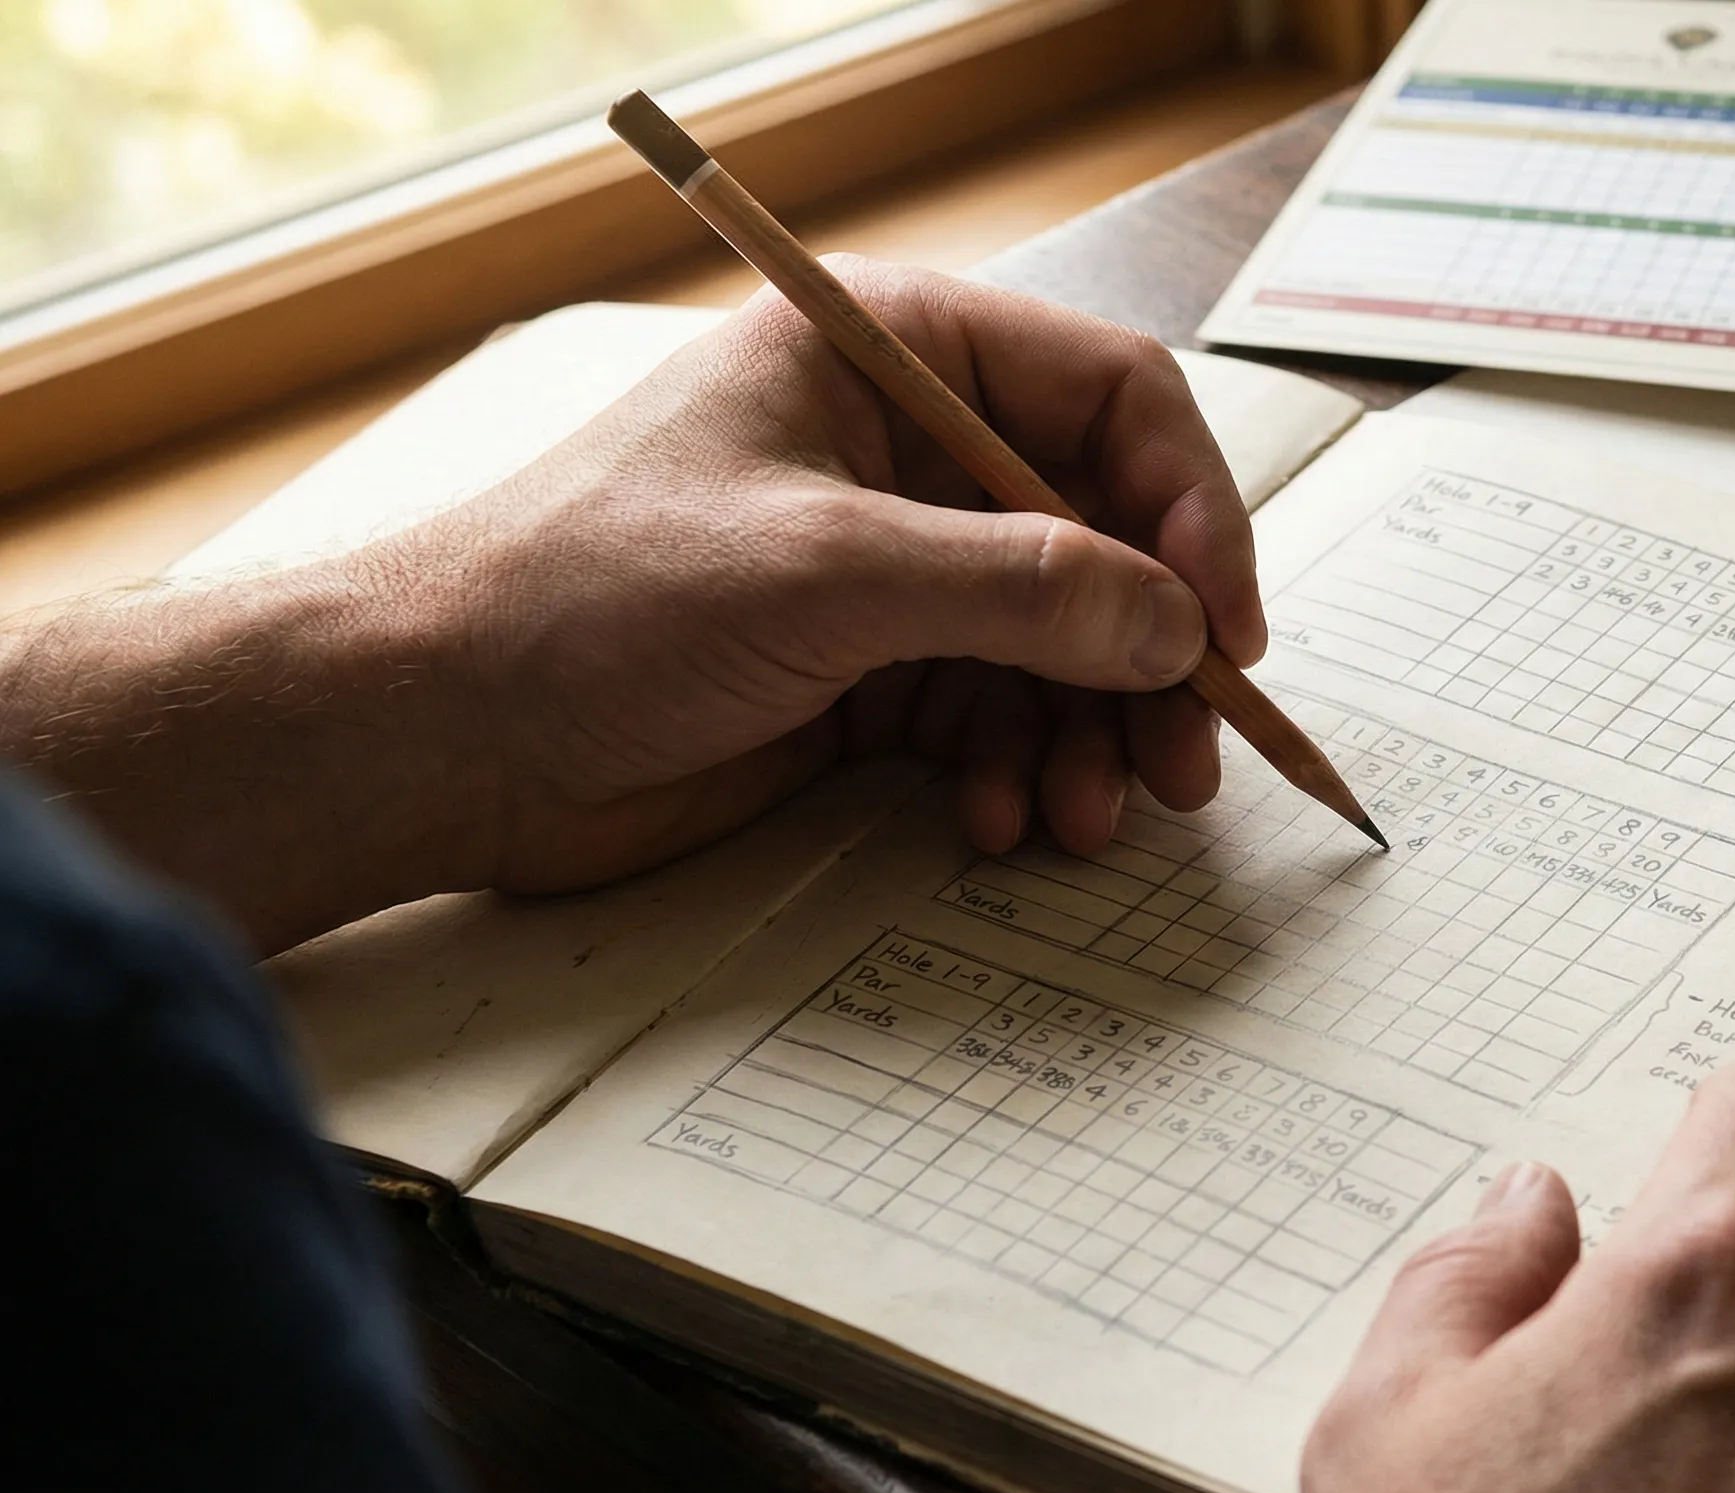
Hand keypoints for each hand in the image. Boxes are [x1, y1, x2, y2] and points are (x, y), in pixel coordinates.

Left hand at [0, 260, 1259, 950]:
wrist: (440, 736)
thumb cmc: (592, 598)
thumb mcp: (829, 575)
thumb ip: (1020, 592)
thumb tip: (1174, 626)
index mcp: (894, 356)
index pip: (1111, 400)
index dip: (1190, 510)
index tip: (1222, 626)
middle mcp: (908, 453)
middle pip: (1105, 540)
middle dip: (1149, 657)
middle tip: (1187, 762)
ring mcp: (892, 571)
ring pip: (1063, 646)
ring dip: (1091, 736)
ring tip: (1089, 817)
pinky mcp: (867, 678)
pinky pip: (997, 718)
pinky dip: (1018, 773)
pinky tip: (1000, 823)